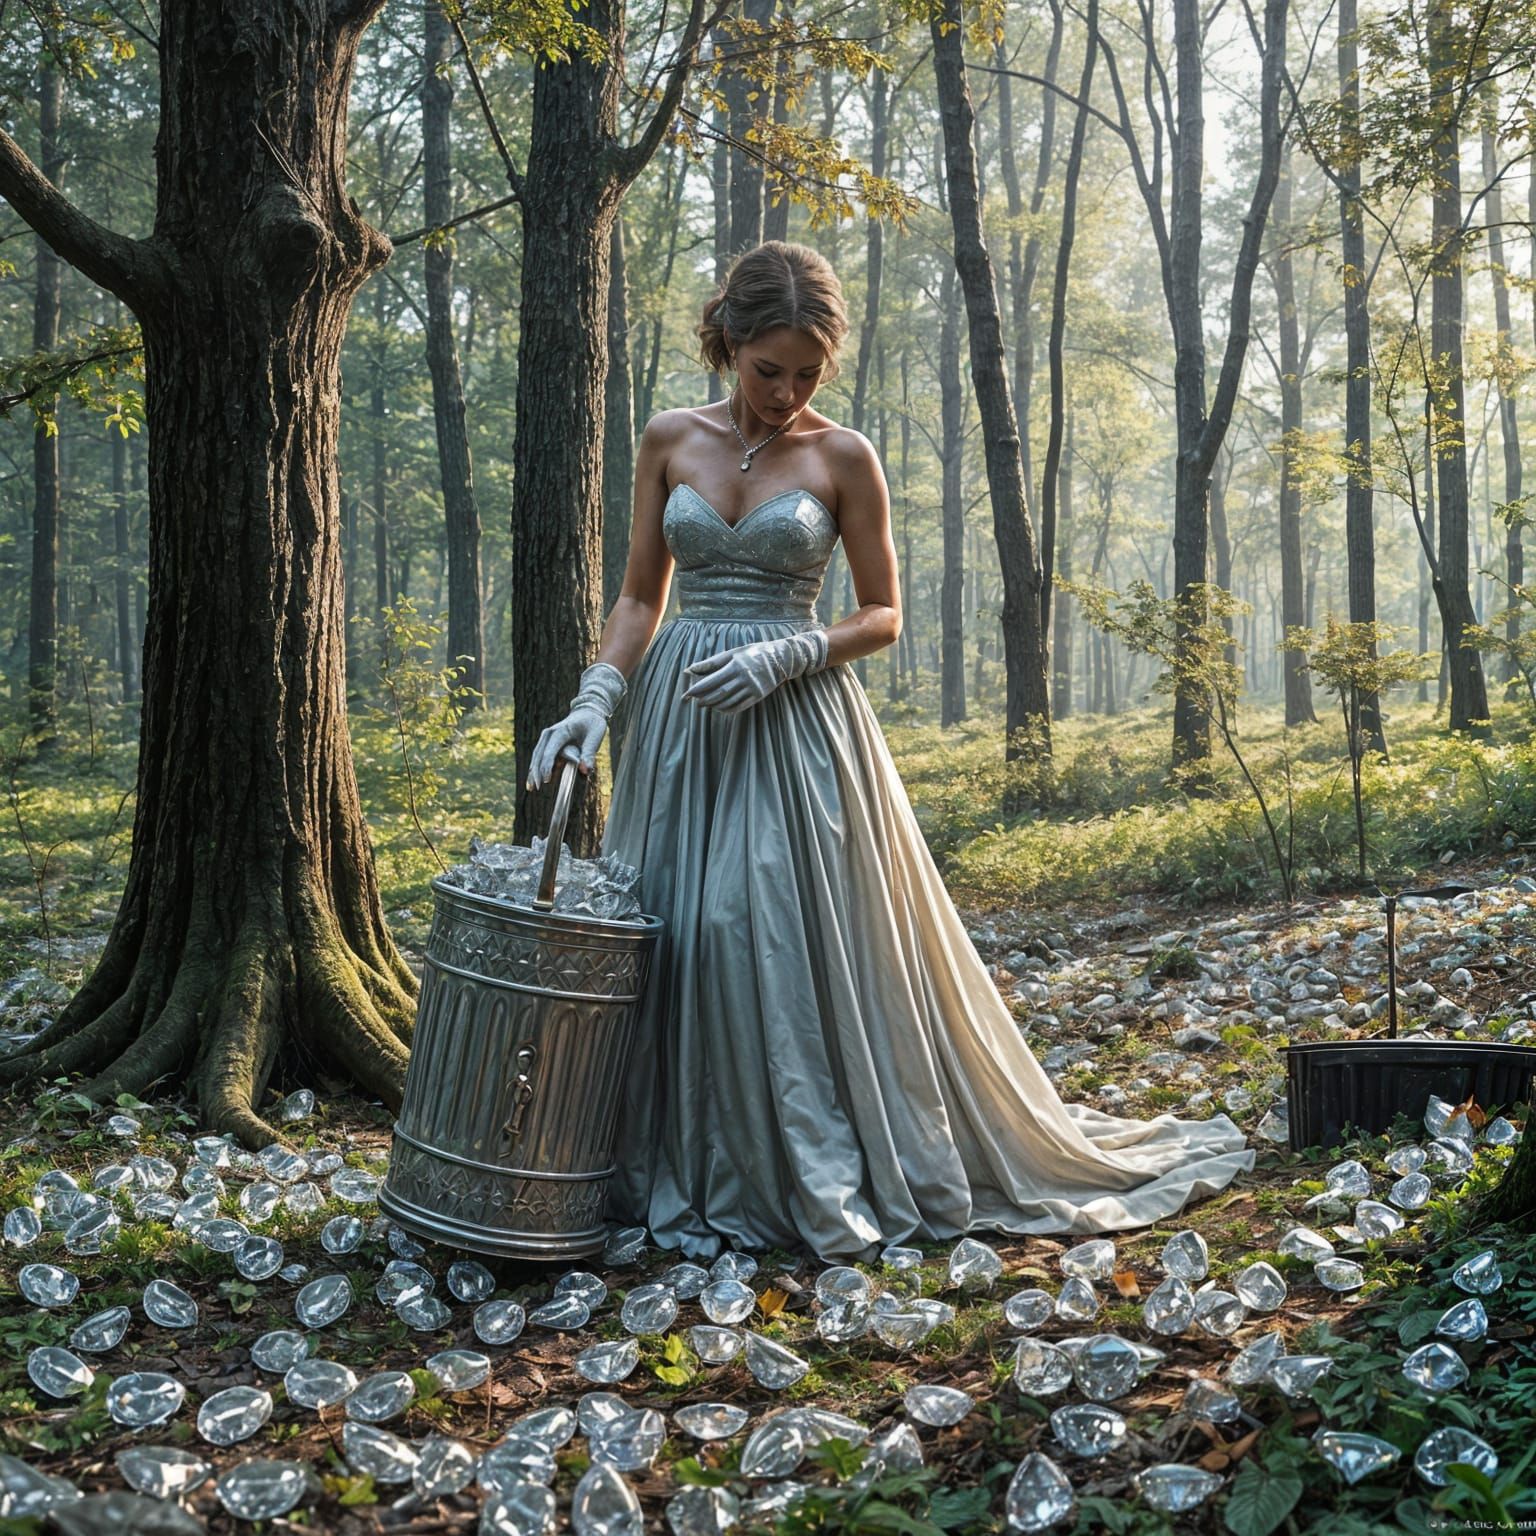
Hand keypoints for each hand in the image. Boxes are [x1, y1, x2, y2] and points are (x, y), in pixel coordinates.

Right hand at [527, 662, 626, 788]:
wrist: (587, 713)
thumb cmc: (592, 724)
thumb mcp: (595, 736)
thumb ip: (589, 753)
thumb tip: (585, 771)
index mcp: (560, 731)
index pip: (550, 750)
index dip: (547, 765)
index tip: (547, 780)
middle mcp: (549, 734)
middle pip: (539, 754)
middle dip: (537, 771)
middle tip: (536, 788)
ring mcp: (546, 738)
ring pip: (536, 756)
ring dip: (533, 772)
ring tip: (531, 787)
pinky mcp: (547, 744)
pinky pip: (539, 757)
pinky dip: (536, 769)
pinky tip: (532, 781)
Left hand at [681, 629, 829, 714]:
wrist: (781, 659)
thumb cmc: (754, 652)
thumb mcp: (733, 653)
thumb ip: (712, 662)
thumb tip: (690, 669)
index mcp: (736, 665)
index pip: (713, 681)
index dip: (698, 689)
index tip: (687, 694)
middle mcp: (744, 678)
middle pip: (719, 693)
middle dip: (704, 699)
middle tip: (694, 701)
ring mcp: (752, 688)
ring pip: (728, 701)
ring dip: (714, 705)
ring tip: (704, 704)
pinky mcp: (758, 696)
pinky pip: (739, 706)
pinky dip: (726, 709)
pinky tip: (719, 707)